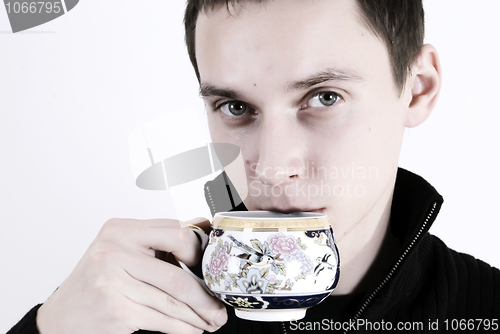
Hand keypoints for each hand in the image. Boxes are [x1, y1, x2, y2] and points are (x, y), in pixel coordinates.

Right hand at [36, 217, 226, 333]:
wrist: (60, 318)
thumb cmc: (96, 282)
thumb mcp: (122, 252)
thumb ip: (158, 242)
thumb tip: (202, 231)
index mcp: (121, 230)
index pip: (176, 232)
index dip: (202, 252)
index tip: (214, 268)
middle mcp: (114, 250)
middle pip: (177, 273)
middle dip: (205, 295)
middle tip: (219, 307)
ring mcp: (113, 280)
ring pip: (172, 300)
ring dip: (198, 315)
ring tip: (211, 321)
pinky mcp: (116, 309)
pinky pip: (161, 319)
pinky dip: (183, 327)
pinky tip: (192, 329)